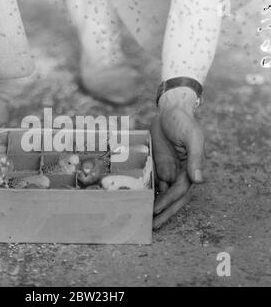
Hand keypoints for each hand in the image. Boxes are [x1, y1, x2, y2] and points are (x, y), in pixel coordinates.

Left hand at [151, 95, 204, 228]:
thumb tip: (200, 181)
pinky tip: (138, 201)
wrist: (170, 111)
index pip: (180, 192)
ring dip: (155, 206)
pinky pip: (153, 182)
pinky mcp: (157, 166)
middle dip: (163, 213)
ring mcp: (168, 170)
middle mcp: (180, 174)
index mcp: (190, 169)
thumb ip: (197, 158)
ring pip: (162, 193)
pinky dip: (147, 193)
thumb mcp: (193, 137)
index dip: (169, 203)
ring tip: (143, 219)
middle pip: (172, 198)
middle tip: (151, 227)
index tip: (156, 212)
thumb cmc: (184, 122)